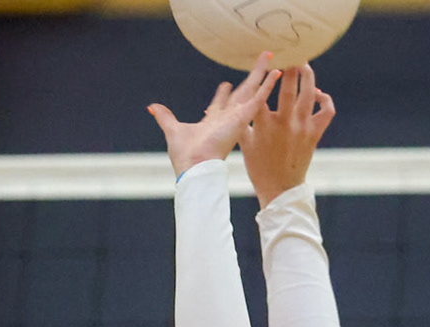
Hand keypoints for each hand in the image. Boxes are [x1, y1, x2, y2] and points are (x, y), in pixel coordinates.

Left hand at [149, 53, 281, 177]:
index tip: (226, 84)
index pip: (220, 104)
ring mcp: (238, 117)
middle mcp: (228, 118)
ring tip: (270, 58)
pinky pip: (259, 97)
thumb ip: (165, 117)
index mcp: (213, 121)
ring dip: (261, 73)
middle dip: (248, 79)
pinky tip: (277, 72)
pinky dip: (268, 84)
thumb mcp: (173, 129)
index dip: (222, 94)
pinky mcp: (244, 117)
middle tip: (257, 65)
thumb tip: (152, 107)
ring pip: (252, 90)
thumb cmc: (185, 155)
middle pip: (240, 93)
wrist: (195, 165)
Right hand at [244, 62, 335, 207]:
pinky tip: (317, 94)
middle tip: (288, 54)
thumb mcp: (244, 143)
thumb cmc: (259, 168)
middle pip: (288, 85)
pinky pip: (326, 111)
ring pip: (309, 93)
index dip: (264, 73)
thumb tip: (239, 103)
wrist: (280, 189)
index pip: (262, 90)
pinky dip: (324, 99)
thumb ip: (244, 121)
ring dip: (307, 74)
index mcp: (263, 123)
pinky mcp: (314, 134)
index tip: (265, 61)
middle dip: (289, 65)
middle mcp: (284, 122)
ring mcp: (301, 127)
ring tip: (303, 64)